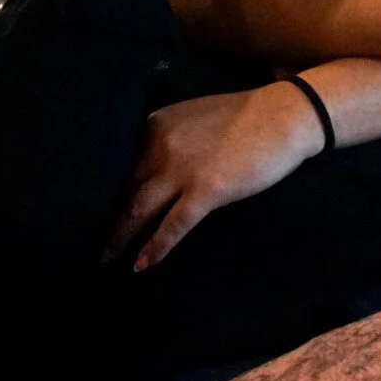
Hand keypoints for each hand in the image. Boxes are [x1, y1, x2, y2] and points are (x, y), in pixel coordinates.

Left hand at [104, 83, 321, 270]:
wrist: (284, 115)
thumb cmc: (245, 116)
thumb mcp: (194, 117)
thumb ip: (169, 139)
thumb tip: (151, 171)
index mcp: (156, 125)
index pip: (123, 164)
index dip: (109, 191)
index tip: (96, 210)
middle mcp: (160, 145)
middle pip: (126, 190)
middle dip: (109, 219)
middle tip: (97, 242)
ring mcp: (182, 169)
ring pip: (139, 210)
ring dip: (122, 238)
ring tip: (109, 258)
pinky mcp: (206, 190)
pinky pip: (172, 226)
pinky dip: (154, 248)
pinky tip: (141, 265)